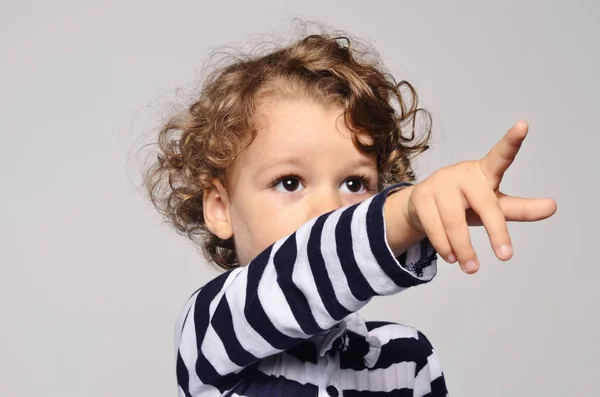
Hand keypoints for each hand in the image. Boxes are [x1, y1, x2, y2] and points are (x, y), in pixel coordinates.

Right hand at [405, 121, 556, 273]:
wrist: (423, 206)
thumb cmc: (466, 203)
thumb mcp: (494, 205)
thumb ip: (521, 208)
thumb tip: (553, 206)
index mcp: (483, 172)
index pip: (500, 156)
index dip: (511, 141)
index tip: (524, 125)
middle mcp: (462, 173)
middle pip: (484, 204)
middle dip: (497, 232)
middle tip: (506, 256)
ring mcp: (439, 183)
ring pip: (455, 220)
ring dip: (464, 248)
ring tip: (472, 267)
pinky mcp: (421, 197)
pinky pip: (434, 226)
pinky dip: (444, 245)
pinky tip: (452, 258)